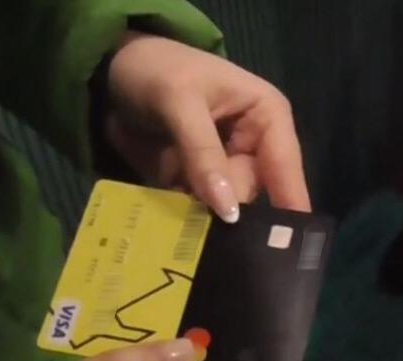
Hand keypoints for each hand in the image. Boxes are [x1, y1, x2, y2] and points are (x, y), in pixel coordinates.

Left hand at [104, 33, 310, 220]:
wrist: (110, 67)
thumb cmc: (155, 69)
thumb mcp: (178, 102)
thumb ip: (203, 154)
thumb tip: (230, 212)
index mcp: (268, 117)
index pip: (286, 169)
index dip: (290, 209)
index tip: (291, 251)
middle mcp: (255, 146)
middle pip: (252, 195)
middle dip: (231, 215)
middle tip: (209, 235)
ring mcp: (226, 167)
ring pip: (226, 208)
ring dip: (205, 221)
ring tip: (187, 237)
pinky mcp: (199, 181)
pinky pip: (199, 209)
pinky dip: (185, 218)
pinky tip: (172, 231)